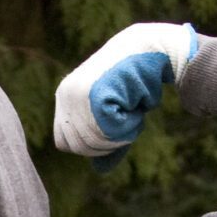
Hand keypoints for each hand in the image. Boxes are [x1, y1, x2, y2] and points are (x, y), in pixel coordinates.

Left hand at [53, 22, 199, 167]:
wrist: (152, 47)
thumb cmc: (136, 80)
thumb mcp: (117, 113)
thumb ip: (106, 139)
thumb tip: (99, 170)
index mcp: (65, 98)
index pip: (64, 143)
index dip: (90, 146)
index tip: (111, 131)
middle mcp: (66, 95)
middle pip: (80, 146)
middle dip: (107, 143)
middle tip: (128, 120)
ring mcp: (77, 94)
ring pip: (94, 140)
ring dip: (120, 134)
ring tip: (132, 109)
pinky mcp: (95, 94)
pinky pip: (108, 130)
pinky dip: (127, 126)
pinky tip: (135, 107)